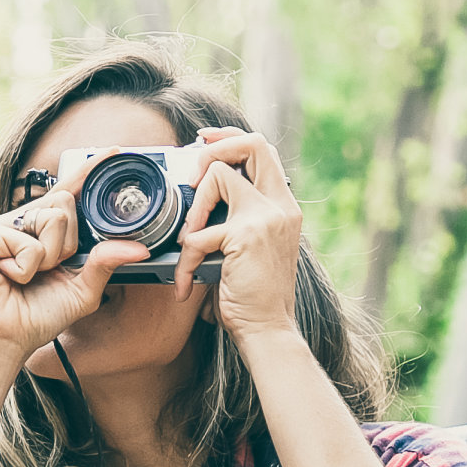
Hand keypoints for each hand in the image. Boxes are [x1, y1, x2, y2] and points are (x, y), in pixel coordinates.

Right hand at [0, 150, 149, 370]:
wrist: (1, 340)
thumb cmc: (33, 318)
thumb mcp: (81, 291)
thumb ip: (105, 264)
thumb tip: (137, 248)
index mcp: (39, 233)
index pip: (67, 195)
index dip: (88, 171)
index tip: (116, 152)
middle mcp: (18, 223)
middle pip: (65, 204)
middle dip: (67, 244)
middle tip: (45, 271)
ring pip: (52, 218)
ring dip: (48, 257)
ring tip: (24, 276)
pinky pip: (29, 241)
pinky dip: (26, 267)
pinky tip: (7, 277)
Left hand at [172, 127, 302, 341]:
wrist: (266, 329)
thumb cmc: (250, 295)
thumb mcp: (247, 248)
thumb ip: (234, 220)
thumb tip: (197, 197)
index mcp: (282, 206)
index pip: (263, 149)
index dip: (231, 137)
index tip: (203, 139)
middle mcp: (280, 206)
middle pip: (253, 143)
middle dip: (213, 151)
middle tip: (191, 178)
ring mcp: (265, 217)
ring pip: (218, 177)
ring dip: (193, 208)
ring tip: (189, 242)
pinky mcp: (245, 235)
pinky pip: (198, 233)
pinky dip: (184, 260)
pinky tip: (185, 282)